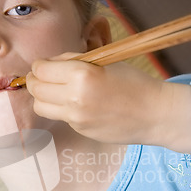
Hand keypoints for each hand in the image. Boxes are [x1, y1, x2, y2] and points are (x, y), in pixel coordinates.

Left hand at [26, 55, 190, 153]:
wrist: (155, 114)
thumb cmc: (134, 83)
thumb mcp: (105, 62)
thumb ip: (75, 61)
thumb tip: (51, 63)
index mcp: (81, 75)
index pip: (42, 69)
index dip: (40, 65)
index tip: (45, 64)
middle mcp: (74, 98)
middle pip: (36, 89)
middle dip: (35, 80)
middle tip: (42, 76)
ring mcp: (76, 118)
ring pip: (41, 107)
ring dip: (42, 97)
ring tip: (53, 91)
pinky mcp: (80, 130)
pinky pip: (60, 117)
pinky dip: (61, 108)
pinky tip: (77, 103)